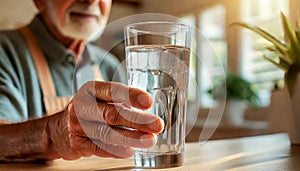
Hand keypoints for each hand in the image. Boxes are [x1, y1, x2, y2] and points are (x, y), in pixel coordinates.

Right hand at [47, 81, 163, 159]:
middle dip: (137, 120)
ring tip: (149, 140)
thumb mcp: (101, 99)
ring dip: (131, 137)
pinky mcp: (77, 144)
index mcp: (91, 90)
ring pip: (107, 133)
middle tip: (157, 125)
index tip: (148, 102)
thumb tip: (149, 110)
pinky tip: (130, 151)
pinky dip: (116, 150)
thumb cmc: (89, 111)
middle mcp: (82, 106)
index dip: (131, 95)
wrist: (59, 129)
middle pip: (112, 113)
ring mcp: (78, 126)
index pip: (112, 90)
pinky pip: (99, 148)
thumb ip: (121, 102)